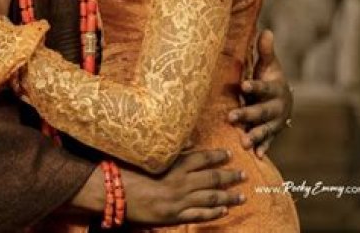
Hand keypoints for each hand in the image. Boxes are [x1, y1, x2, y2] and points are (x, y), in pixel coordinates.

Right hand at [71, 149, 244, 224]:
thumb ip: (171, 150)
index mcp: (175, 165)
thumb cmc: (128, 169)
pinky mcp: (174, 216)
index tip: (230, 155)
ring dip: (228, 197)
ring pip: (210, 199)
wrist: (116, 192)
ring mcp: (180, 202)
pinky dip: (213, 213)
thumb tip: (190, 142)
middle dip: (229, 177)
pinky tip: (223, 211)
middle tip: (243, 175)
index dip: (217, 157)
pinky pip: (199, 215)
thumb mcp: (148, 154)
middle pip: (212, 179)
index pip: (202, 159)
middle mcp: (181, 183)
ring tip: (241, 196)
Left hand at [229, 29, 292, 157]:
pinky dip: (263, 149)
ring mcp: (275, 122)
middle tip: (231, 116)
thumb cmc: (270, 77)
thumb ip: (265, 51)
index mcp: (276, 88)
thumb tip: (267, 30)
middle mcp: (277, 107)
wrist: (285, 99)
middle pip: (262, 111)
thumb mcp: (269, 64)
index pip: (264, 87)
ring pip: (265, 129)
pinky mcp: (272, 133)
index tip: (243, 85)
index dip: (255, 86)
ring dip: (255, 136)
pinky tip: (257, 157)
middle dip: (247, 114)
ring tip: (243, 142)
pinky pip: (268, 143)